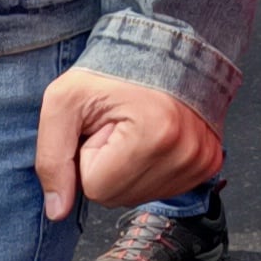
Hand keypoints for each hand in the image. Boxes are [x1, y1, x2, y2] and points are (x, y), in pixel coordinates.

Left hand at [33, 68, 224, 222]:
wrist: (164, 48)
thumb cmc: (113, 69)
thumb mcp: (64, 101)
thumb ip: (51, 159)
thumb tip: (56, 211)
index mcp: (154, 135)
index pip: (96, 188)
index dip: (88, 157)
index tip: (101, 126)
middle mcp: (186, 153)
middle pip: (117, 199)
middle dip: (107, 167)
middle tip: (117, 128)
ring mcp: (202, 160)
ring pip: (138, 197)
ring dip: (127, 170)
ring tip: (134, 132)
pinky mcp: (209, 164)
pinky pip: (161, 191)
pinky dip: (148, 171)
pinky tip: (151, 141)